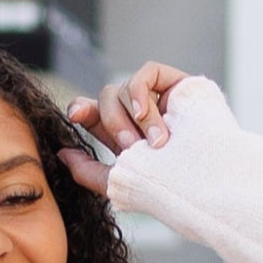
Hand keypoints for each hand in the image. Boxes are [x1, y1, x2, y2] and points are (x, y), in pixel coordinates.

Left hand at [61, 62, 188, 194]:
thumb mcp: (117, 182)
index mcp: (126, 138)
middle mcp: (141, 117)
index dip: (83, 110)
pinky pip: (146, 73)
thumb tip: (61, 154)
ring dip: (132, 117)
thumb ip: (86, 171)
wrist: (201, 182)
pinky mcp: (178, 85)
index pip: (96, 115)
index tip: (75, 115)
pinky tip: (145, 114)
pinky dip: (140, 92)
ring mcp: (160, 101)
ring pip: (123, 88)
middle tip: (130, 146)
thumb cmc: (164, 188)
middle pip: (107, 99)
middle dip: (112, 122)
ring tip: (153, 143)